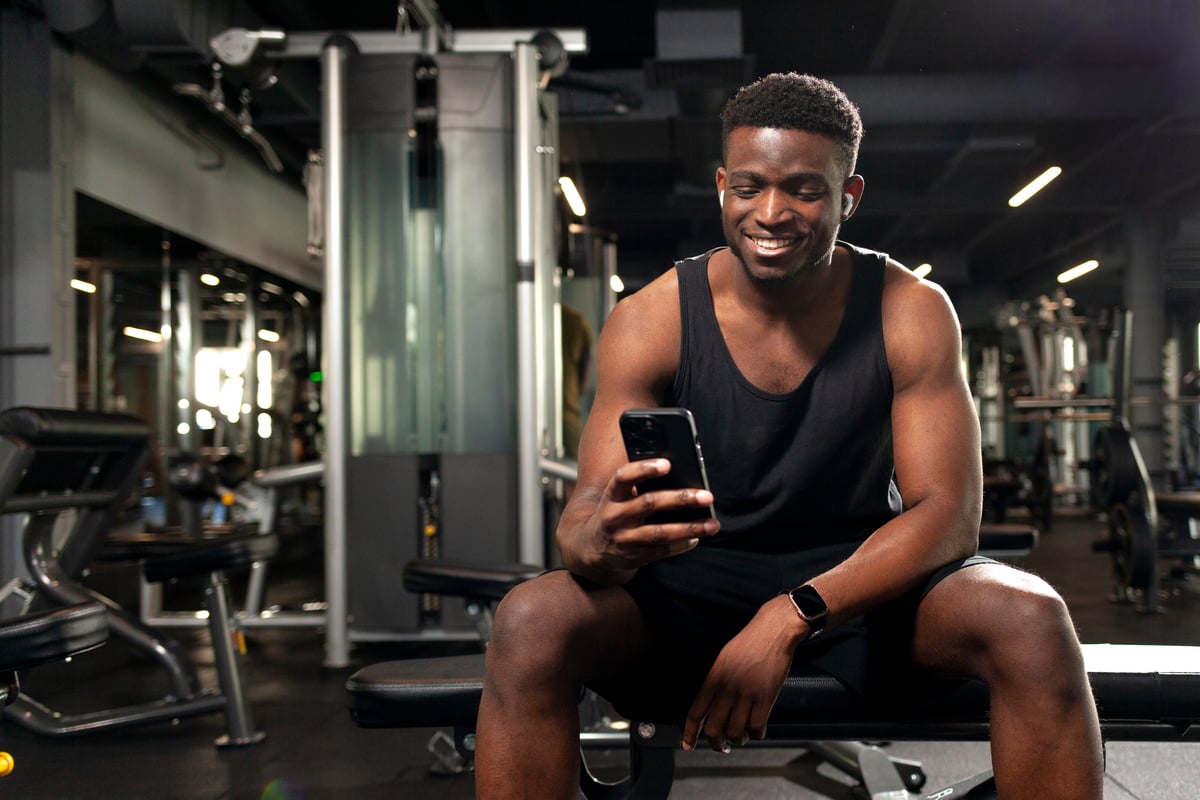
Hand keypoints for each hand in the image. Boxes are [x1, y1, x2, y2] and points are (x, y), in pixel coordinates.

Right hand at [588, 458, 719, 578]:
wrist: (590, 548)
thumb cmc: (615, 513)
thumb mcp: (617, 497)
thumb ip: (639, 485)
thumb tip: (678, 472)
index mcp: (611, 495)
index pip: (623, 477)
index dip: (644, 469)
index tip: (667, 464)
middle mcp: (615, 516)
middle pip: (649, 504)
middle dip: (680, 499)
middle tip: (706, 496)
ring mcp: (624, 538)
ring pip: (660, 532)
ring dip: (689, 528)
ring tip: (712, 524)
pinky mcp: (634, 556)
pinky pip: (662, 551)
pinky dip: (682, 544)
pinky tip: (697, 537)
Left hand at [682, 595, 805, 752]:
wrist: (773, 631)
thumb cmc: (749, 643)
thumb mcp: (723, 659)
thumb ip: (715, 682)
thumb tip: (710, 706)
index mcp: (713, 678)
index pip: (695, 713)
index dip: (689, 733)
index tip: (688, 745)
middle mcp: (727, 688)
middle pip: (714, 729)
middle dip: (717, 743)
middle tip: (722, 745)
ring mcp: (746, 694)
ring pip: (735, 733)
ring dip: (738, 740)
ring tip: (742, 736)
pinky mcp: (766, 697)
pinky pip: (757, 727)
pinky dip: (756, 734)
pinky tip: (757, 730)